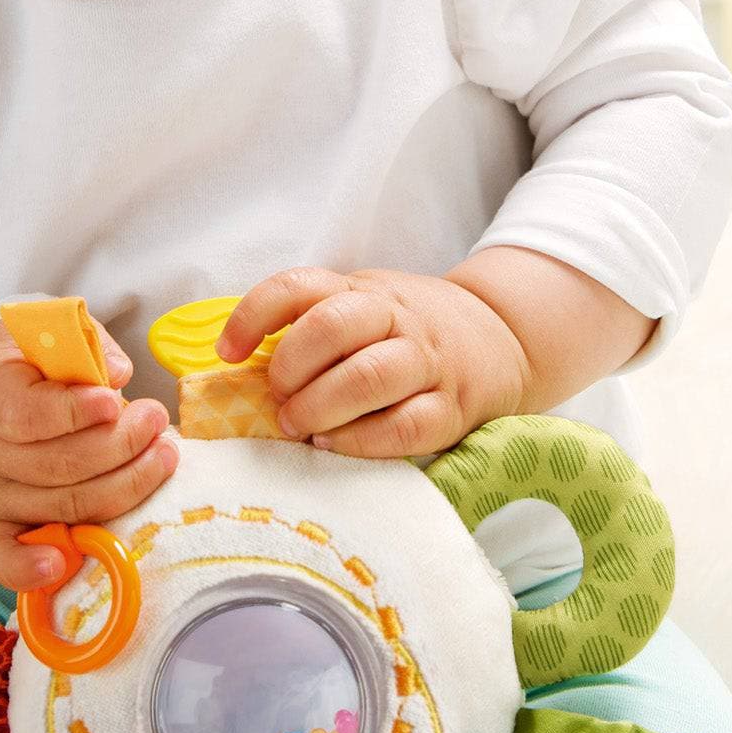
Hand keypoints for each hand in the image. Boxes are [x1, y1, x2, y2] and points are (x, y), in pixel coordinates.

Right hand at [0, 317, 178, 591]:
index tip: (114, 400)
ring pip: (60, 506)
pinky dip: (32, 568)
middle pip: (53, 465)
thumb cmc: (44, 357)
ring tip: (163, 453)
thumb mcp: (61, 331)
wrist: (6, 385)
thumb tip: (117, 374)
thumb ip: (90, 345)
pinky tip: (64, 563)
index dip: (71, 412)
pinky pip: (6, 557)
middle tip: (157, 420)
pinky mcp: (2, 524)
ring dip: (124, 485)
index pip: (22, 412)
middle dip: (118, 446)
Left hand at [214, 267, 531, 458]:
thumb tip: (239, 368)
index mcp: (364, 291)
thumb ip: (312, 323)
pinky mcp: (452, 408)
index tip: (229, 352)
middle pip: (334, 326)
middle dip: (291, 367)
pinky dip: (360, 442)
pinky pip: (404, 426)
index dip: (254, 315)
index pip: (299, 286)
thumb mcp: (364, 305)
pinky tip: (334, 446)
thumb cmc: (408, 331)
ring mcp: (428, 362)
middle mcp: (397, 318)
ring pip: (370, 376)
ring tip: (299, 427)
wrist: (502, 339)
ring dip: (321, 406)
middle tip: (278, 397)